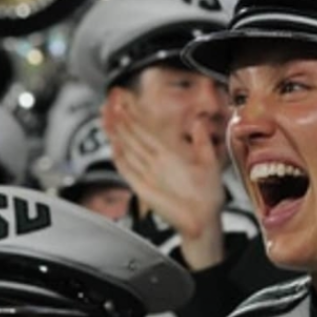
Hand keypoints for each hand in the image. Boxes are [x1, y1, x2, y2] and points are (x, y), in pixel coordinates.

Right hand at [102, 95, 225, 268]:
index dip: (137, 113)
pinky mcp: (143, 187)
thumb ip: (201, 142)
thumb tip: (198, 121)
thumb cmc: (207, 195)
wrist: (204, 219)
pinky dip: (121, 158)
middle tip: (111, 98)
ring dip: (118, 131)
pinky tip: (114, 145)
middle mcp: (155, 161)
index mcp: (169, 153)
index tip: (127, 98)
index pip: (148, 128)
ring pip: (128, 148)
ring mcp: (147, 173)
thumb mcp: (208, 163)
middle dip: (123, 117)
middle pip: (134, 134)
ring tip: (108, 113)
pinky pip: (128, 171)